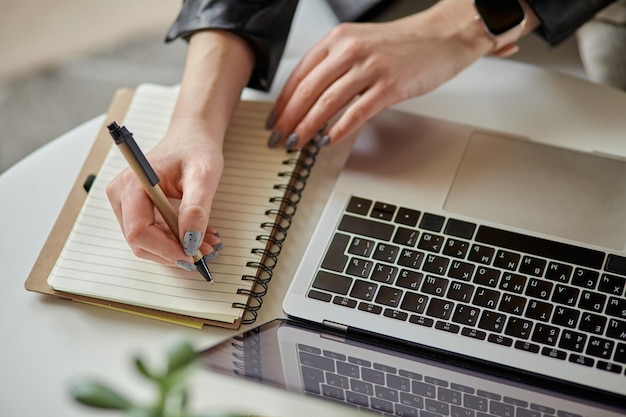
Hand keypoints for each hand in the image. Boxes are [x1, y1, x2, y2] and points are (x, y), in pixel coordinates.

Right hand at [106, 119, 222, 267]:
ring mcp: (126, 204)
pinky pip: (153, 236)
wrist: (192, 137)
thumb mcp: (203, 175)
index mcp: (132, 184)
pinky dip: (175, 241)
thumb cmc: (195, 149)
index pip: (138, 230)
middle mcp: (122, 196)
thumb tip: (191, 240)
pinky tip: (197, 235)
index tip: (192, 255)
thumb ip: (196, 208)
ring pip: (147, 243)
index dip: (165, 248)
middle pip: (140, 241)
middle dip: (173, 251)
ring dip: (176, 249)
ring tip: (206, 242)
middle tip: (205, 250)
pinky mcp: (137, 210)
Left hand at [266, 0, 493, 149]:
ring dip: (307, 127)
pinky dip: (338, 129)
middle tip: (279, 139)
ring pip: (326, 103)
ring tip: (297, 143)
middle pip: (307, 90)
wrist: (441, 36)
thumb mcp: (360, 43)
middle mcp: (349, 50)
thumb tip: (310, 98)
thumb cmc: (402, 44)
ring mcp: (370, 68)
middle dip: (288, 119)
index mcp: (338, 39)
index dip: (283, 101)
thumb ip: (334, 65)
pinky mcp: (389, 86)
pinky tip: (328, 141)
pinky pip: (356, 112)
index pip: (299, 74)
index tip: (274, 120)